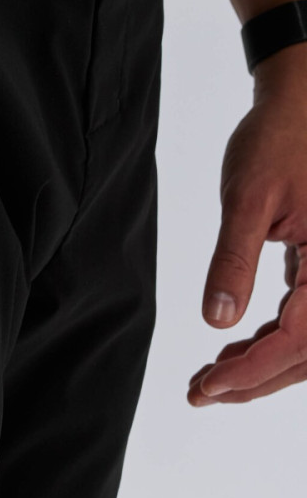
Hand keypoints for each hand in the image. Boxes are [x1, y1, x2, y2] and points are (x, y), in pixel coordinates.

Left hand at [189, 46, 306, 405]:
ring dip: (263, 365)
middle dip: (255, 379)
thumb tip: (217, 320)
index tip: (209, 386)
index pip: (298, 338)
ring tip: (211, 378)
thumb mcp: (247, 199)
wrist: (299, 105)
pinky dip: (271, 339)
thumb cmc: (277, 142)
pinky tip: (235, 348)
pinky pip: (306, 317)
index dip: (253, 371)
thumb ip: (233, 261)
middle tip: (201, 392)